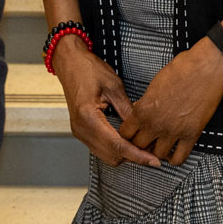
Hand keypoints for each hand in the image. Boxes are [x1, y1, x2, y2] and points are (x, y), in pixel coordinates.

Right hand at [53, 38, 160, 167]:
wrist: (70, 62)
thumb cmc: (87, 69)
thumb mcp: (114, 86)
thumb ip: (128, 109)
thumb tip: (142, 126)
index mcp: (88, 117)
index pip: (117, 145)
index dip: (137, 155)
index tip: (153, 161)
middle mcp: (81, 128)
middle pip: (111, 155)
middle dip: (133, 157)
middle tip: (153, 153)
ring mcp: (79, 131)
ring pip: (106, 155)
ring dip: (124, 154)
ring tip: (143, 149)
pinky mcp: (81, 130)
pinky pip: (100, 148)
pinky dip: (116, 148)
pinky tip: (128, 142)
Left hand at [117, 39, 222, 164]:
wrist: (206, 68)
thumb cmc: (182, 69)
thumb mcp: (154, 84)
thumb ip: (145, 102)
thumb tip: (141, 110)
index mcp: (144, 110)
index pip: (125, 133)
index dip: (127, 134)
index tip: (132, 133)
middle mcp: (156, 124)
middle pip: (138, 146)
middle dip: (140, 144)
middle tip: (144, 141)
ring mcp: (174, 131)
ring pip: (157, 155)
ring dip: (157, 151)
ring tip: (159, 146)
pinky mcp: (191, 134)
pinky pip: (180, 157)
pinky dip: (175, 159)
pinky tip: (173, 153)